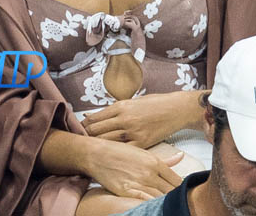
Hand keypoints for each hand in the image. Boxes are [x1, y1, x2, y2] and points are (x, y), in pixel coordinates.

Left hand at [82, 91, 204, 148]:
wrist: (176, 109)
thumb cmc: (154, 103)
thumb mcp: (131, 101)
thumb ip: (114, 109)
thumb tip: (94, 115)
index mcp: (120, 106)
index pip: (93, 118)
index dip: (83, 125)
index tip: (78, 130)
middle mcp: (124, 119)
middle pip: (96, 131)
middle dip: (87, 136)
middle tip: (81, 142)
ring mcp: (133, 132)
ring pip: (107, 141)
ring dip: (98, 145)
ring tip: (92, 149)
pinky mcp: (142, 143)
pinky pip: (123, 150)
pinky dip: (115, 151)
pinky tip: (110, 154)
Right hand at [86, 138, 183, 200]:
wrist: (95, 154)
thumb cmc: (119, 152)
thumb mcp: (143, 152)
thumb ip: (164, 159)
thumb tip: (181, 157)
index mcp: (154, 162)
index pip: (177, 181)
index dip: (181, 189)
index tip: (181, 193)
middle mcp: (148, 172)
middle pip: (171, 191)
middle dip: (175, 197)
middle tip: (177, 202)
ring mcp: (138, 182)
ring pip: (160, 198)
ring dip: (164, 202)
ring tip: (166, 205)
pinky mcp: (126, 192)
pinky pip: (145, 201)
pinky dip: (151, 204)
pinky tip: (152, 205)